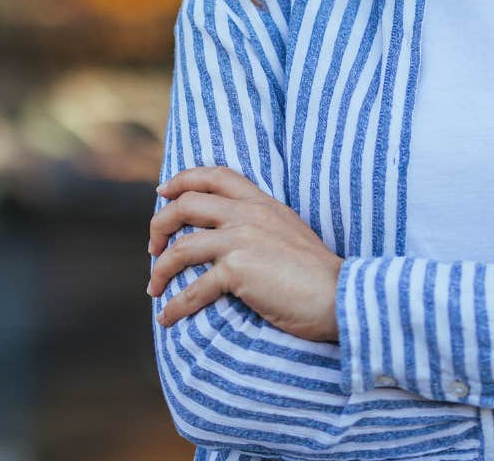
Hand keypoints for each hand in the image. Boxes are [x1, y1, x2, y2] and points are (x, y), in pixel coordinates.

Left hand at [146, 166, 342, 342]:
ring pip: (181, 247)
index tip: (164, 192)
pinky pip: (193, 288)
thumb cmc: (318, 275)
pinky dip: (175, 305)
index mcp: (262, 202)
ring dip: (160, 269)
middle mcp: (248, 215)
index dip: (183, 179)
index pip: (215, 175)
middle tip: (153, 247)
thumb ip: (261, 225)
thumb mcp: (289, 233)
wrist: (340, 297)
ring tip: (153, 289)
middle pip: (186, 205)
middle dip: (160, 224)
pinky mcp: (238, 270)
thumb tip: (233, 239)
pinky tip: (168, 317)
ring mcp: (241, 240)